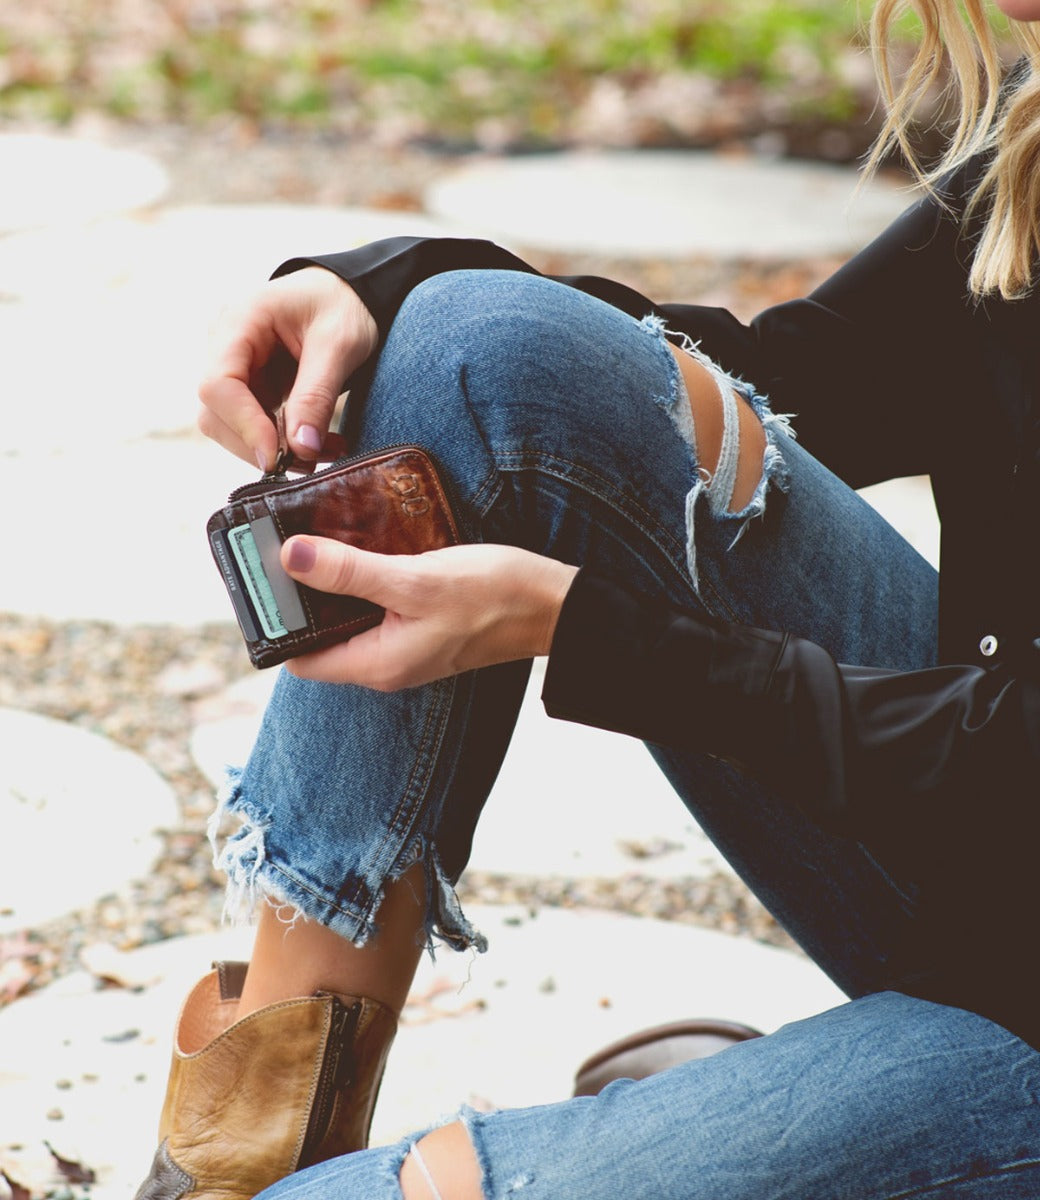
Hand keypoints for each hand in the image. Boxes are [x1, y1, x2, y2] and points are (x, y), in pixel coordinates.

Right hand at [198, 267, 378, 470]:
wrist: (348, 293)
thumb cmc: (343, 305)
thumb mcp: (340, 344)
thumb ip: (316, 395)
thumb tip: (301, 449)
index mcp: (239, 319)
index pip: (218, 385)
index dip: (244, 427)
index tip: (278, 458)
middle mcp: (224, 342)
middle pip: (216, 412)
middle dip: (260, 445)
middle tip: (310, 461)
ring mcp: (233, 365)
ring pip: (230, 426)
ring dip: (274, 450)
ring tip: (323, 452)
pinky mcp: (249, 385)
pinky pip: (253, 424)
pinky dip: (283, 442)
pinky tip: (318, 444)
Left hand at [279, 538, 578, 688]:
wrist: (556, 605)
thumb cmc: (495, 597)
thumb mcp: (416, 579)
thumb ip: (351, 571)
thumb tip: (289, 558)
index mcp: (377, 664)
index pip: (299, 658)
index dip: (275, 621)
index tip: (263, 575)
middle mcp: (385, 662)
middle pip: (319, 634)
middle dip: (301, 595)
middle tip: (285, 543)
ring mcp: (404, 644)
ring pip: (348, 617)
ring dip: (333, 582)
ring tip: (319, 537)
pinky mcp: (421, 624)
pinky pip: (376, 605)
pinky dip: (363, 578)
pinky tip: (364, 544)